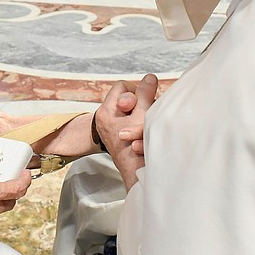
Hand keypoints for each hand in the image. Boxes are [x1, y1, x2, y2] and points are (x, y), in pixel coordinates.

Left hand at [94, 74, 157, 189]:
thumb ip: (145, 95)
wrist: (136, 177)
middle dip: (140, 103)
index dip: (136, 91)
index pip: (122, 87)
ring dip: (142, 115)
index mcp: (106, 112)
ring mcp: (111, 130)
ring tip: (147, 124)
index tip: (145, 102)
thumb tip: (149, 78)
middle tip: (148, 112)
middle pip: (126, 98)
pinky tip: (144, 132)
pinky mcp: (119, 139)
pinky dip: (139, 124)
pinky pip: (130, 123)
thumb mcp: (143, 116)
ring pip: (130, 111)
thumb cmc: (137, 149)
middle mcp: (105, 120)